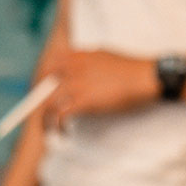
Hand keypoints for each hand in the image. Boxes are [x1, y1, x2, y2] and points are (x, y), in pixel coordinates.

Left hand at [41, 50, 155, 126]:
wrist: (147, 76)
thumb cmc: (132, 68)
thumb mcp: (105, 55)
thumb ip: (88, 60)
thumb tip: (81, 68)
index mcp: (78, 55)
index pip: (49, 65)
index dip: (42, 80)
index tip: (42, 92)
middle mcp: (73, 67)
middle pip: (43, 84)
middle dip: (38, 101)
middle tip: (41, 114)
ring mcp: (77, 83)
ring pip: (48, 101)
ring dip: (45, 117)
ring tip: (48, 128)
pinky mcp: (85, 100)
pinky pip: (61, 113)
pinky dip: (58, 124)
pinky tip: (62, 131)